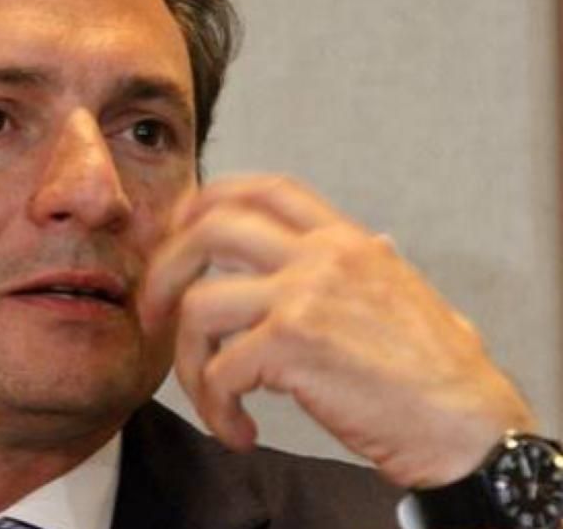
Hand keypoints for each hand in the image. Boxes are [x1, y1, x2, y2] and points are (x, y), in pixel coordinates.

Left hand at [140, 174, 536, 486]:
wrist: (467, 423)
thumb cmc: (437, 370)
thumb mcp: (404, 292)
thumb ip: (371, 263)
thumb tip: (373, 241)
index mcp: (345, 240)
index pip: (264, 188)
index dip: (208, 199)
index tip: (179, 229)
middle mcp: (322, 256)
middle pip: (209, 229)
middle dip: (165, 268)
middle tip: (152, 312)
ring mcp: (304, 296)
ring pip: (200, 305)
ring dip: (188, 360)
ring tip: (211, 397)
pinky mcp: (292, 345)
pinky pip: (220, 370)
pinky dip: (216, 407)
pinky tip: (239, 429)